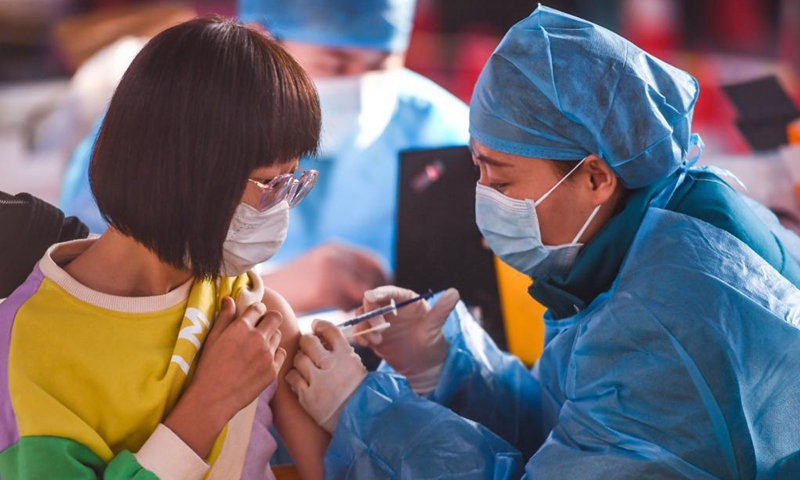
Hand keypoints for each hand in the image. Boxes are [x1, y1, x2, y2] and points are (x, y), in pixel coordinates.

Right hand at [165, 297, 286, 456]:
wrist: (213, 398)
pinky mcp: (273, 370)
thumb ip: (224, 317)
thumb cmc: (209, 367)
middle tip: (260, 328)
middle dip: (268, 320)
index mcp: (241, 328)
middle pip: (275, 318)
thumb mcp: (213, 339)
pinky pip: (281, 353)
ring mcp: (268, 355)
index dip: (257, 311)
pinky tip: (262, 360)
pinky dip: (274, 354)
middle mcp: (258, 339)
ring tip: (257, 347)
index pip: (259, 308)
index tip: (254, 316)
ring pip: (278, 336)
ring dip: (271, 337)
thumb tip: (230, 299)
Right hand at [263, 242, 387, 312]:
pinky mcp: (324, 290)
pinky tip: (337, 313)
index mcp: (336, 248)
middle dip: (374, 294)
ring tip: (350, 310)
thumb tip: (367, 282)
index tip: (382, 292)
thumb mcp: (320, 264)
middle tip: (371, 307)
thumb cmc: (296, 282)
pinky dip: (345, 311)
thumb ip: (342, 268)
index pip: (373, 261)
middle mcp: (336, 256)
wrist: (268, 288)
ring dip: (360, 304)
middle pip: (373, 277)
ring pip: (362, 292)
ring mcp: (331, 272)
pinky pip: (347, 304)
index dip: (382, 278)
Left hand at [286, 320, 366, 432]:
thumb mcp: (354, 364)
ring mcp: (318, 381)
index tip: (315, 326)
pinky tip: (301, 379)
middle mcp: (332, 365)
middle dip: (305, 342)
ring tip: (306, 366)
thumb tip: (318, 333)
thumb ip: (338, 349)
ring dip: (300, 360)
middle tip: (307, 347)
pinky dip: (295, 376)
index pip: (329, 329)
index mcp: (346, 355)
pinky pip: (292, 377)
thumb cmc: (355, 389)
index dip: (320, 325)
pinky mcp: (307, 397)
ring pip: (298, 359)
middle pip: (308, 341)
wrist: (357, 418)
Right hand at [353, 286, 459, 379]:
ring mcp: (381, 321)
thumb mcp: (435, 328)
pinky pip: (361, 330)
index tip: (371, 297)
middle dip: (371, 314)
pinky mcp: (373, 334)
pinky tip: (368, 345)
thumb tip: (454, 292)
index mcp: (406, 301)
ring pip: (363, 315)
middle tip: (378, 331)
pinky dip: (360, 335)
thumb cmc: (432, 344)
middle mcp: (391, 308)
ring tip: (375, 342)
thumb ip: (441, 310)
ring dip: (365, 326)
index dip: (379, 292)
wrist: (424, 367)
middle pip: (371, 301)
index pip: (390, 291)